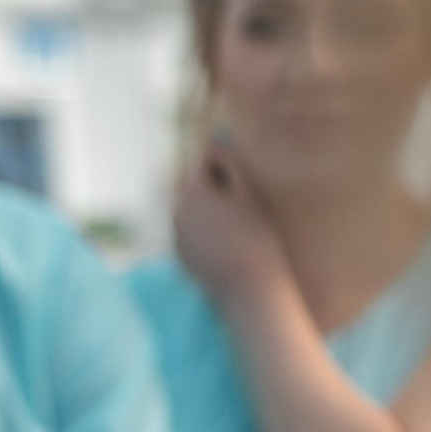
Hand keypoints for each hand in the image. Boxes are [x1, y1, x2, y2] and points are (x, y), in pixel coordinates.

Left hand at [172, 144, 290, 308]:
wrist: (248, 288)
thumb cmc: (255, 238)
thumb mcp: (247, 196)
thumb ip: (229, 165)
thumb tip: (216, 143)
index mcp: (191, 192)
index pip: (204, 162)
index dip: (225, 166)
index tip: (243, 178)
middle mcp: (176, 211)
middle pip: (196, 187)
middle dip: (216, 188)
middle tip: (243, 204)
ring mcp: (175, 235)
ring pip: (193, 211)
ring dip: (210, 211)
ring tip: (238, 226)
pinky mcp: (179, 254)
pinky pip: (192, 234)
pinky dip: (206, 233)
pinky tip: (228, 244)